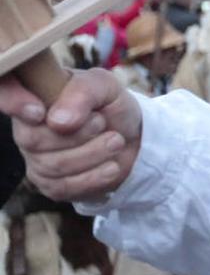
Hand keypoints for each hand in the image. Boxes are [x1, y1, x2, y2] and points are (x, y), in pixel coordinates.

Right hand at [0, 69, 142, 200]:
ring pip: (53, 166)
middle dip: (77, 134)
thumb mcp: (103, 86)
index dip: (13, 102)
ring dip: (92, 154)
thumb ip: (82, 93)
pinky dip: (94, 177)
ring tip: (116, 141)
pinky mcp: (51, 185)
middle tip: (103, 123)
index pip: (5, 94)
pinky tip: (112, 166)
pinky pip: (63, 187)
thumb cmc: (109, 105)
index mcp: (32, 98)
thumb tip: (57, 121)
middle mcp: (26, 130)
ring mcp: (35, 160)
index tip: (39, 112)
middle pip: (33, 140)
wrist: (132, 136)